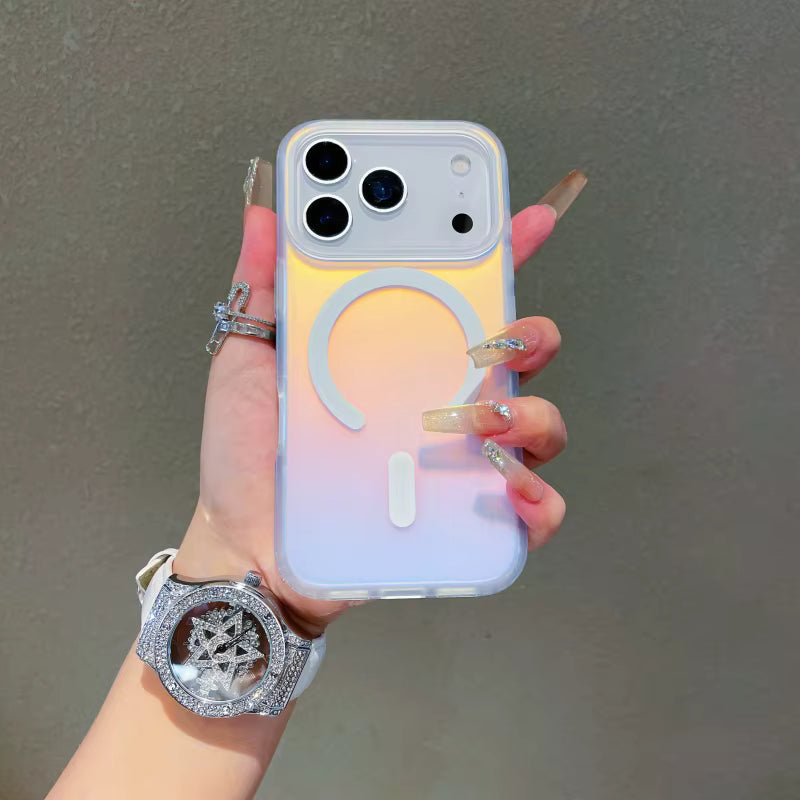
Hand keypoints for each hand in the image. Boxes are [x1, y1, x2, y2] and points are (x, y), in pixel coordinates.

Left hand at [176, 165, 585, 637]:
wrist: (246, 543)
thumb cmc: (250, 455)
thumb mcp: (252, 360)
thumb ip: (264, 289)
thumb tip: (263, 216)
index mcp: (401, 357)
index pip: (461, 296)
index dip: (499, 253)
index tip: (521, 217)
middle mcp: (440, 403)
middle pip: (518, 357)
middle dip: (533, 334)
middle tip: (504, 334)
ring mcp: (457, 462)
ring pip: (537, 427)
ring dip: (531, 415)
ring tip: (481, 417)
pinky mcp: (461, 519)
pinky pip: (529, 509)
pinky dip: (537, 500)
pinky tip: (507, 488)